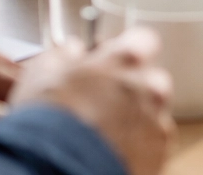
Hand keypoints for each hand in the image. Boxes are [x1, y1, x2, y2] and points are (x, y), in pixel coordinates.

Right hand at [10, 29, 174, 174]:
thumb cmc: (49, 118)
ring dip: (134, 114)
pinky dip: (136, 142)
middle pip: (150, 77)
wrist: (55, 166)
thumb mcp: (44, 69)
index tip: (112, 59)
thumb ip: (66, 52)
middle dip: (131, 84)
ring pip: (152, 110)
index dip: (125, 49)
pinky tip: (110, 146)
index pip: (143, 39)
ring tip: (103, 128)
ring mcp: (157, 120)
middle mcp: (150, 86)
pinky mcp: (158, 152)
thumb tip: (73, 51)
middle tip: (103, 97)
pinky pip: (151, 140)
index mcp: (126, 58)